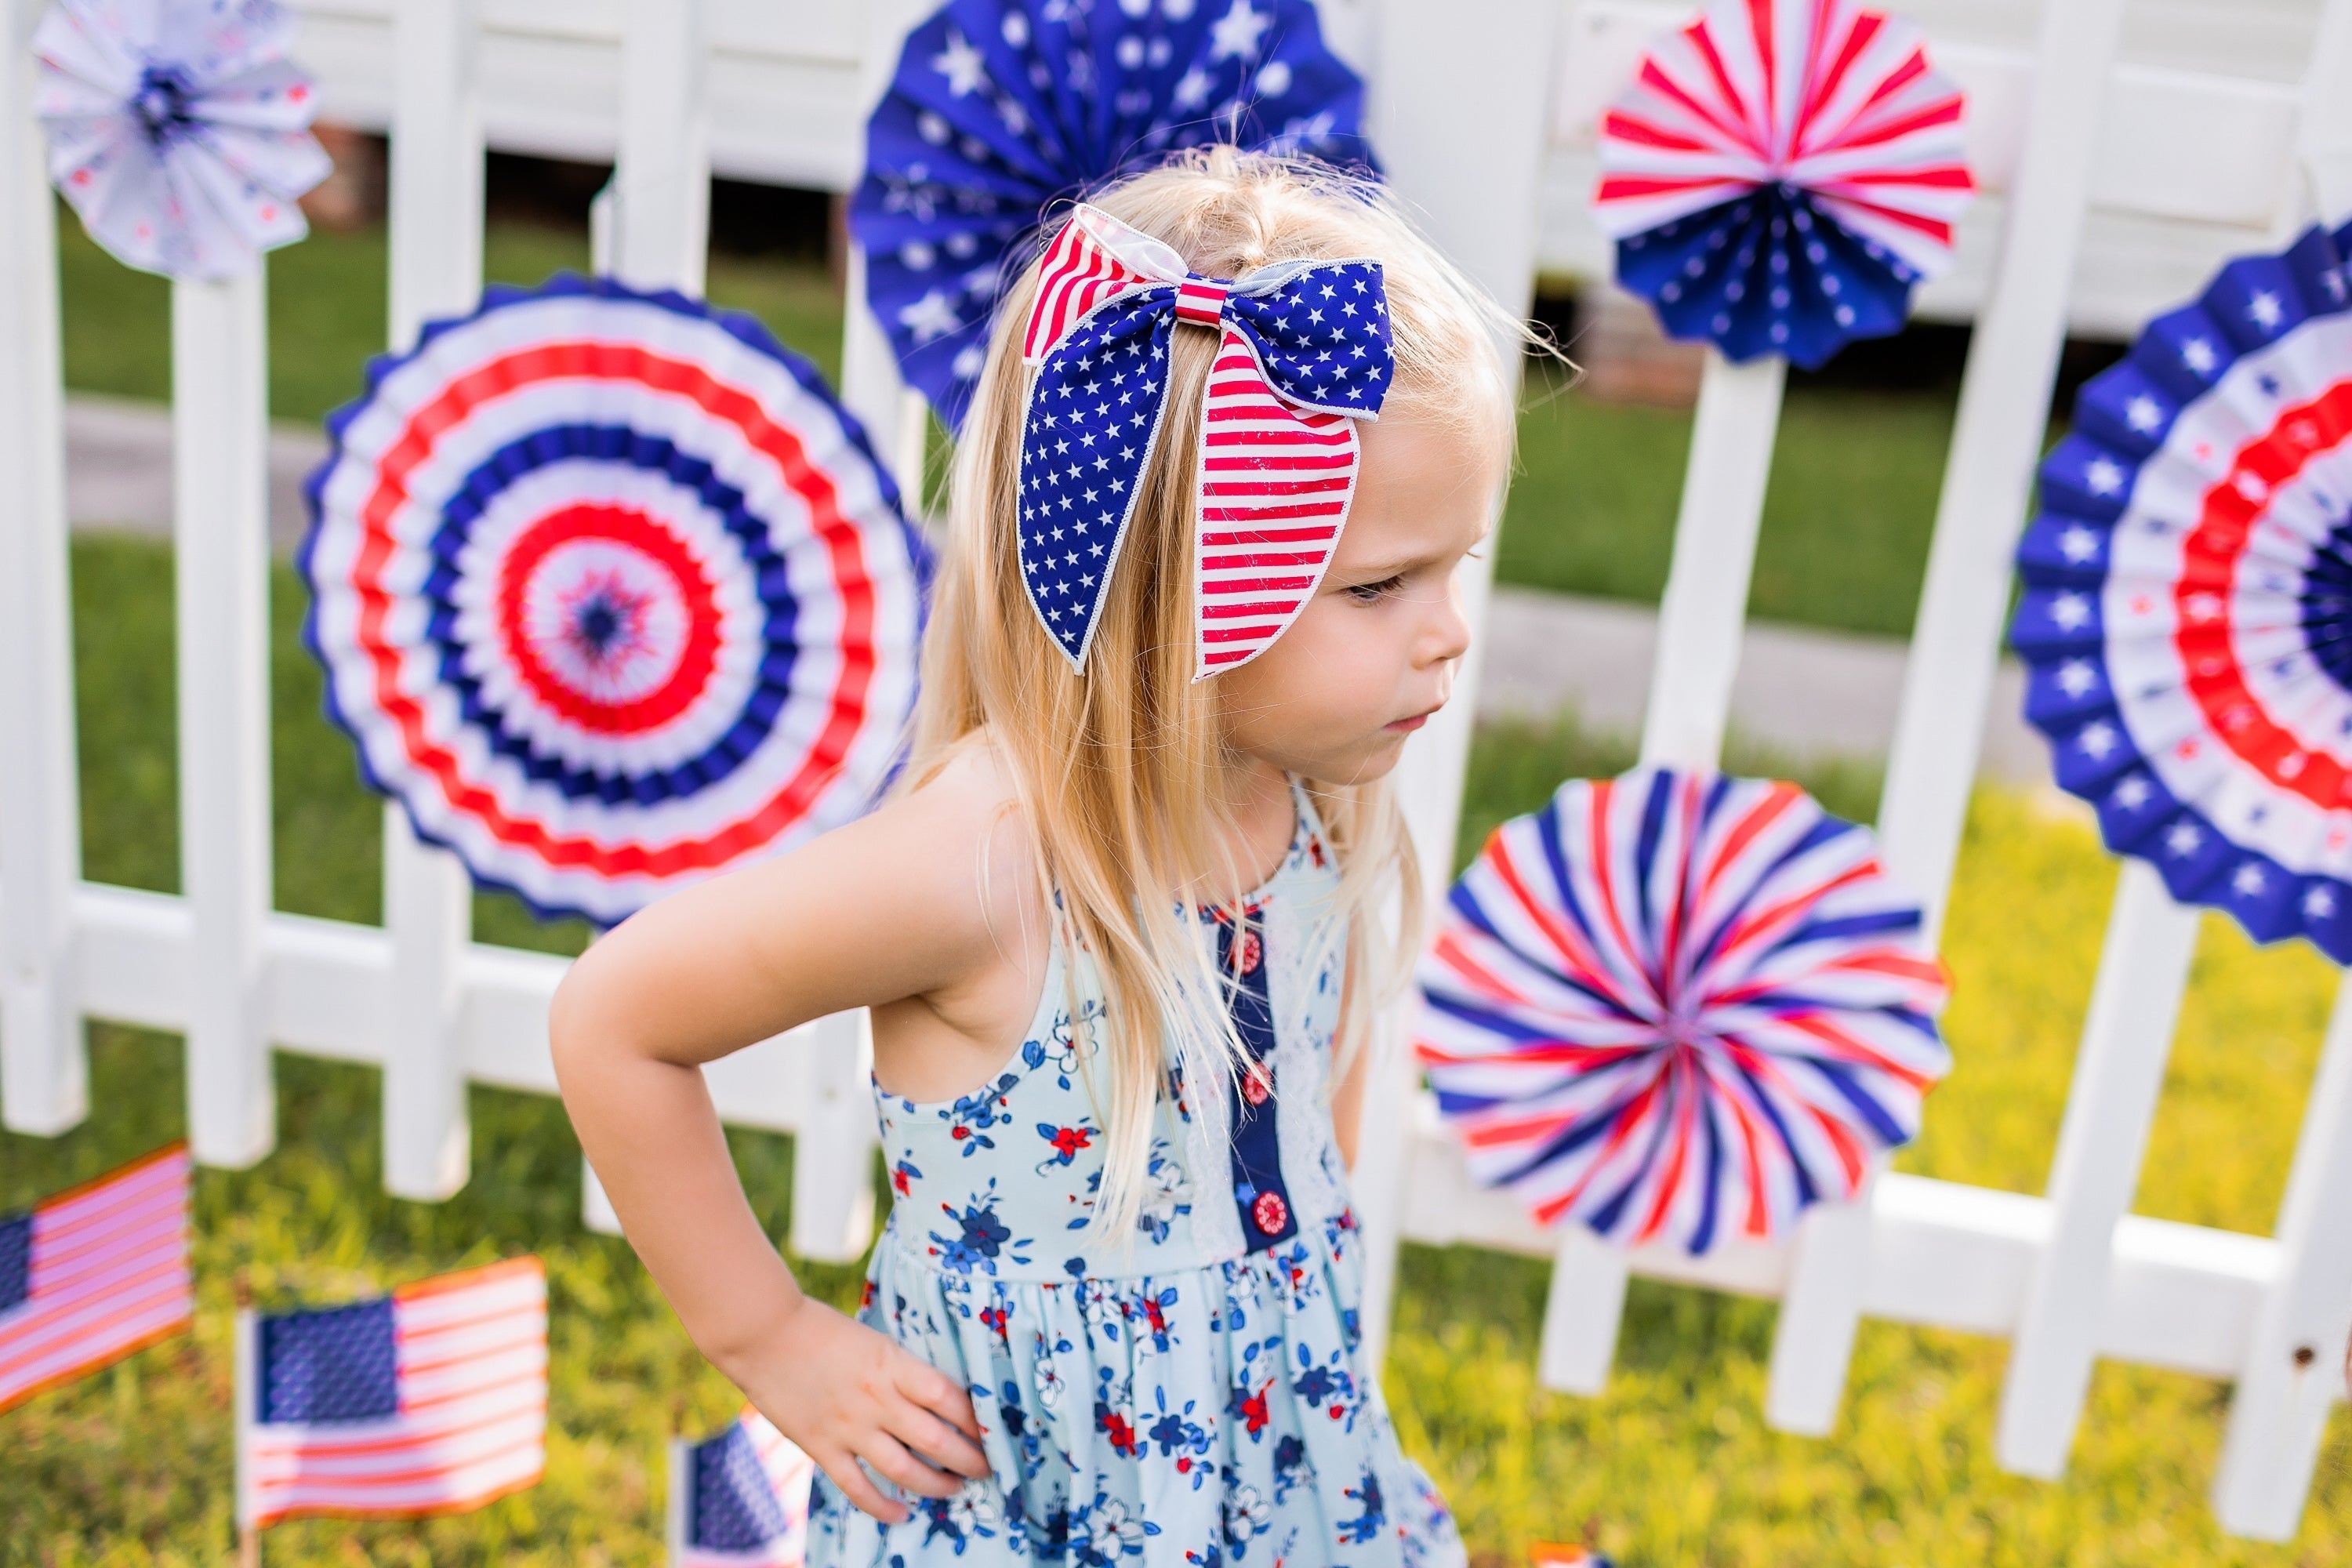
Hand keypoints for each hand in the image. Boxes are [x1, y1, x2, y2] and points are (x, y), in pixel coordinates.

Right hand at [731, 1294, 991, 1523]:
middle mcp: (877, 1399)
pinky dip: (882, 1506)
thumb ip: (901, 1369)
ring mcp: (849, 1427)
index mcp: (894, 1364)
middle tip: (987, 1468)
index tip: (992, 1430)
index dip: (976, 1419)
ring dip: (936, 1484)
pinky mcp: (822, 1447)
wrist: (763, 1333)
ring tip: (955, 1489)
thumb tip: (936, 1395)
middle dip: (969, 1459)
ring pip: (904, 1469)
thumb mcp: (874, 1340)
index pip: (949, 1398)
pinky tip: (901, 1513)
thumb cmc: (821, 1329)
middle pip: (936, 1439)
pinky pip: (858, 1487)